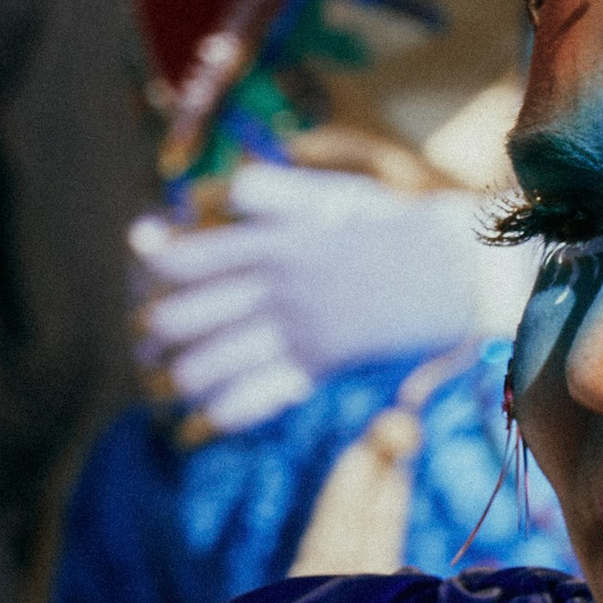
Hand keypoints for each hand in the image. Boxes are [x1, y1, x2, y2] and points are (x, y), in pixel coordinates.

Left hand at [129, 161, 529, 435]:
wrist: (454, 275)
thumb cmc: (392, 228)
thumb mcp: (333, 194)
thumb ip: (271, 192)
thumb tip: (213, 193)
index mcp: (276, 245)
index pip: (184, 261)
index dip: (153, 266)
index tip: (148, 266)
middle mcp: (278, 293)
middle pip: (178, 319)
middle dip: (152, 328)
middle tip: (150, 331)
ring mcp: (295, 337)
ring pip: (202, 368)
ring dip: (176, 371)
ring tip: (171, 371)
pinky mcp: (316, 371)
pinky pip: (249, 402)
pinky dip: (219, 409)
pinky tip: (208, 407)